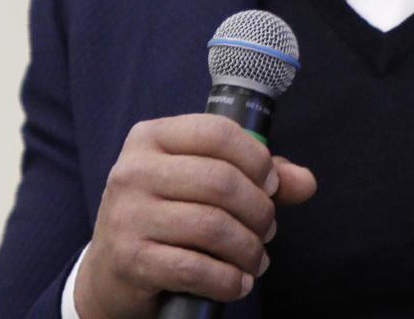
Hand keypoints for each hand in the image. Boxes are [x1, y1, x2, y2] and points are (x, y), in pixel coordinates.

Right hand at [73, 114, 315, 318]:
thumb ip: (253, 175)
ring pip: (213, 226)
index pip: (217, 131)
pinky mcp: (130, 259)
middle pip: (220, 181)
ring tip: (256, 258)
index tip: (271, 183)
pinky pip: (195, 268)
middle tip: (268, 228)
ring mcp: (128, 215)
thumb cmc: (164, 217)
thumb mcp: (199, 182)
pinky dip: (227, 280)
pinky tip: (238, 283)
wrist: (107, 273)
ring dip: (248, 248)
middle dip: (258, 209)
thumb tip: (306, 182)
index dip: (255, 158)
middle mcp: (133, 170)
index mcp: (151, 136)